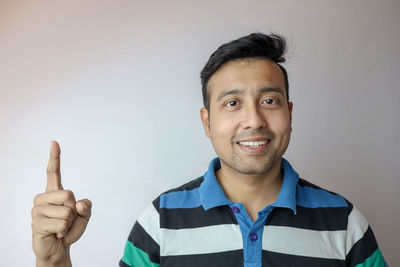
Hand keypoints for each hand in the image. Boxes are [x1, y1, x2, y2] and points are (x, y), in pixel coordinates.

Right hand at [31, 141, 91, 266]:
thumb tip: (78, 204)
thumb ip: (87, 206)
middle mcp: (43, 199)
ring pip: (66, 211)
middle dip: (74, 210)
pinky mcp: (36, 224)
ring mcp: (37, 211)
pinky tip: (56, 234)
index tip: (54, 142)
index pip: (53, 172)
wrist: (59, 249)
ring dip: (69, 223)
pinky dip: (64, 231)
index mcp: (54, 193)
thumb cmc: (70, 229)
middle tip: (66, 220)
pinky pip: (61, 224)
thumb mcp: (85, 216)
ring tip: (60, 228)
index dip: (54, 157)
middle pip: (69, 194)